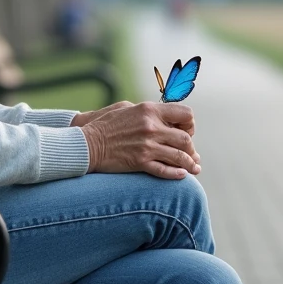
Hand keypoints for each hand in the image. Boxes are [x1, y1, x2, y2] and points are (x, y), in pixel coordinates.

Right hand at [80, 102, 200, 179]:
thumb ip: (147, 111)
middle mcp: (151, 127)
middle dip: (191, 148)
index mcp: (150, 110)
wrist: (87, 143)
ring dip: (189, 163)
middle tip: (190, 153)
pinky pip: (165, 170)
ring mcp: (147, 146)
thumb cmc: (105, 123)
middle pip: (185, 139)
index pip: (185, 114)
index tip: (185, 131)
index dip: (189, 124)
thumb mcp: (127, 108)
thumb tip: (164, 117)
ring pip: (179, 157)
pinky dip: (177, 174)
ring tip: (194, 168)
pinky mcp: (140, 162)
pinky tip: (182, 175)